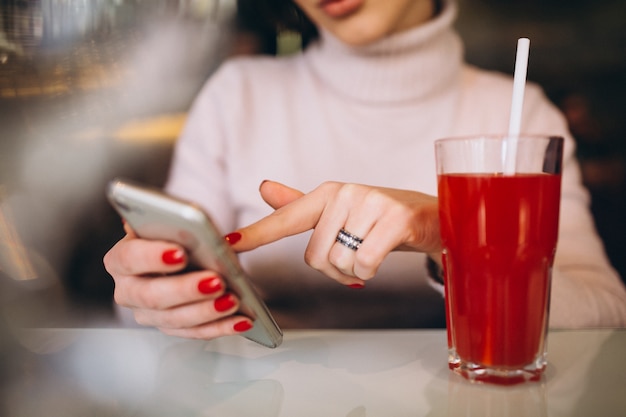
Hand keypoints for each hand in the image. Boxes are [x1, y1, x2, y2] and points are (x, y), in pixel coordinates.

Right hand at [103, 225, 252, 338]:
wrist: (182, 254)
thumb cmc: (175, 237)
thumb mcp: (174, 224)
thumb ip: (179, 224)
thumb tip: (207, 229)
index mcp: (121, 258)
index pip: (128, 257)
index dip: (152, 257)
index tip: (180, 253)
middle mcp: (128, 289)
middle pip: (151, 296)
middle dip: (186, 289)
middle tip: (216, 281)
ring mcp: (148, 314)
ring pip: (174, 319)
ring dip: (207, 311)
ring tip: (233, 300)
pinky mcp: (171, 328)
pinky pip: (195, 332)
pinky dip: (221, 326)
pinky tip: (241, 319)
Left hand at [231, 180, 441, 285]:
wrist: (432, 215)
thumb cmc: (381, 217)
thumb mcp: (340, 212)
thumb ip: (301, 204)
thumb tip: (264, 187)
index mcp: (327, 194)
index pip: (287, 217)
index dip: (257, 233)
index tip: (229, 243)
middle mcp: (345, 193)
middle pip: (316, 256)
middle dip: (334, 271)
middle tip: (354, 261)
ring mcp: (371, 203)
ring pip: (341, 262)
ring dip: (355, 273)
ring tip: (370, 256)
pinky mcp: (396, 218)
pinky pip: (365, 263)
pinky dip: (371, 272)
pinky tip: (382, 257)